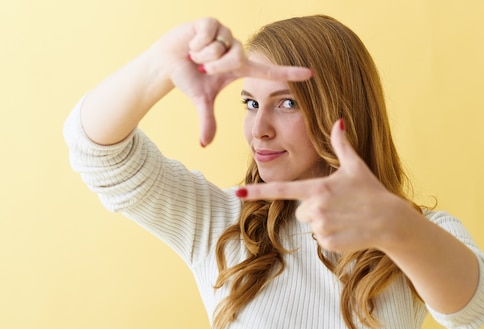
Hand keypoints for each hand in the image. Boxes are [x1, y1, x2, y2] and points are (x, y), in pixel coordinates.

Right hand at [157, 18, 312, 145]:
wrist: (167, 62)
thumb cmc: (188, 78)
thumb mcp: (201, 100)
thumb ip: (207, 120)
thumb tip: (204, 145)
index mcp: (240, 68)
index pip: (269, 71)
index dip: (290, 72)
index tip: (311, 74)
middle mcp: (236, 49)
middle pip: (236, 57)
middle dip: (215, 65)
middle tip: (202, 67)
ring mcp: (225, 34)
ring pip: (221, 46)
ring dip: (203, 54)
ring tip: (196, 55)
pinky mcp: (212, 22)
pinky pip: (210, 33)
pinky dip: (196, 42)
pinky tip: (192, 44)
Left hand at [238, 119, 406, 252]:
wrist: (390, 221)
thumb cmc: (371, 191)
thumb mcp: (356, 166)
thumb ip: (342, 145)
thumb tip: (339, 120)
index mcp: (318, 188)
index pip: (281, 190)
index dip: (257, 192)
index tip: (235, 192)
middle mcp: (316, 207)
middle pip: (300, 211)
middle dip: (315, 209)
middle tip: (338, 206)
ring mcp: (322, 226)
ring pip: (310, 225)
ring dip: (324, 222)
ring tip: (345, 217)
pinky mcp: (328, 242)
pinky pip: (321, 239)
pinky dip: (332, 236)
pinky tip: (348, 230)